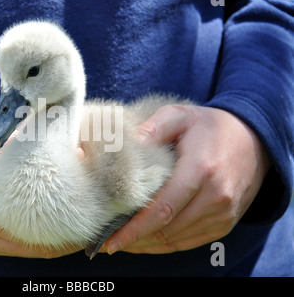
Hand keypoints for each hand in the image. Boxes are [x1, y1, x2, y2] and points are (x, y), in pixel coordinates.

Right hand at [0, 127, 79, 257]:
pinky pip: (21, 246)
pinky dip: (43, 240)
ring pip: (31, 252)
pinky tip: (60, 228)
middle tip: (95, 226)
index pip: (36, 231)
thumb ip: (35, 149)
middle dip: (70, 239)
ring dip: (58, 242)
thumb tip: (76, 150)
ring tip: (84, 228)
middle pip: (38, 248)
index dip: (67, 229)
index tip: (91, 220)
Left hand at [101, 105, 270, 254]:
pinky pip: (190, 242)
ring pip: (176, 239)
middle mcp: (215, 197)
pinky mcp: (225, 223)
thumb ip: (154, 127)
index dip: (134, 228)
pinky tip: (145, 242)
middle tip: (106, 242)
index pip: (162, 210)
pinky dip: (165, 245)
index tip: (109, 239)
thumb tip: (126, 144)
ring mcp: (223, 214)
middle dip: (134, 239)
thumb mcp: (180, 116)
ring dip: (146, 245)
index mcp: (200, 170)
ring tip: (121, 242)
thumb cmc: (209, 127)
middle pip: (167, 229)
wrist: (253, 140)